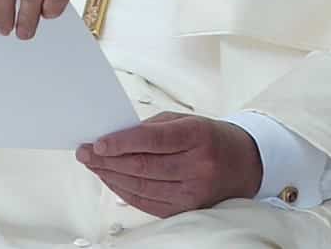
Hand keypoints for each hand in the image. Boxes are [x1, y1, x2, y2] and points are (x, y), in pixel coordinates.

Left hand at [76, 113, 262, 215]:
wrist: (244, 164)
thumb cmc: (211, 137)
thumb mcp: (187, 121)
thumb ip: (152, 128)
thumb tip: (115, 138)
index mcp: (198, 136)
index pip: (153, 141)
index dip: (122, 143)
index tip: (97, 143)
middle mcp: (198, 166)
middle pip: (143, 167)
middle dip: (108, 160)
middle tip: (85, 153)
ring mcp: (193, 192)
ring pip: (142, 187)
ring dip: (112, 177)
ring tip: (94, 166)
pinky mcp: (187, 209)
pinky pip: (148, 203)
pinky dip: (125, 192)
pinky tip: (112, 181)